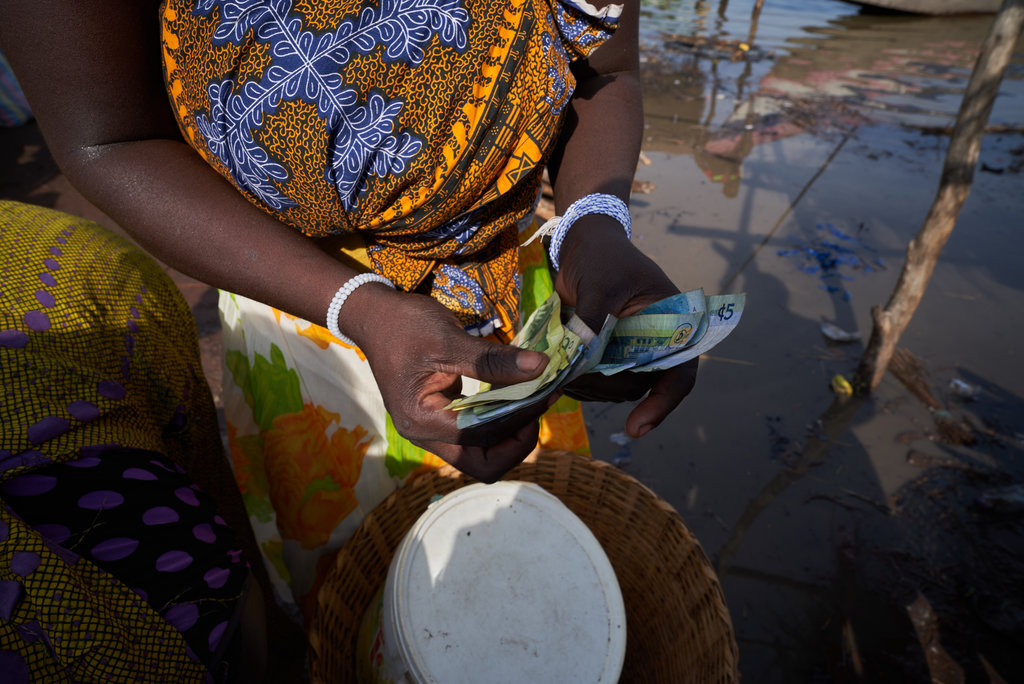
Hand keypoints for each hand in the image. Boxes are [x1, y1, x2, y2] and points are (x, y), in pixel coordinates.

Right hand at [343, 284, 555, 482]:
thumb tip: (540, 366)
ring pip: (481, 453)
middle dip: (517, 441)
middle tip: (538, 405)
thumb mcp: (448, 338)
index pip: (483, 436)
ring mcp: (431, 430)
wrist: (374, 316)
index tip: (546, 391)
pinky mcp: (439, 418)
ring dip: (510, 432)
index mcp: (421, 421)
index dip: (520, 418)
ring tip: (533, 399)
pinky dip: (499, 419)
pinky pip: (475, 432)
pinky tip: (516, 394)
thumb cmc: (404, 325)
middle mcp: (425, 435)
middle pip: (483, 464)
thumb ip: (493, 360)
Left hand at [555, 215, 698, 437]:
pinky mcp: (608, 354)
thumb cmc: (601, 257)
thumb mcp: (600, 284)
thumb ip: (594, 321)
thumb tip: (582, 358)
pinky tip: (559, 371)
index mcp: (675, 323)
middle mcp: (658, 342)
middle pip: (644, 387)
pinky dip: (580, 381)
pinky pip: (598, 381)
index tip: (635, 427)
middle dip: (610, 389)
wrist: (582, 245)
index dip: (663, 404)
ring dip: (591, 387)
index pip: (680, 373)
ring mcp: (632, 350)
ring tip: (562, 368)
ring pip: (618, 389)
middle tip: (573, 377)